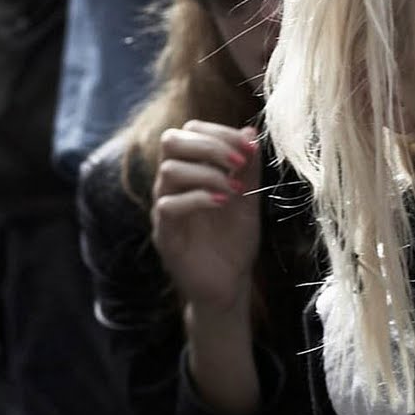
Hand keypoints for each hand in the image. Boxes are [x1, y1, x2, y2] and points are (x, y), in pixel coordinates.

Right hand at [151, 120, 261, 315]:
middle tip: (238, 162)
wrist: (230, 284)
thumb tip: (250, 131)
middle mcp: (172, 185)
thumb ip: (248, 168)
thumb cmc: (235, 241)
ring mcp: (165, 209)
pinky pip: (168, 205)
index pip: (190, 131)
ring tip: (234, 190)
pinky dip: (198, 198)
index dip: (219, 132)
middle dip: (208, 144)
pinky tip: (222, 203)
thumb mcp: (249, 199)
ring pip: (169, 170)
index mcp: (191, 171)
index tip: (249, 147)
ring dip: (207, 173)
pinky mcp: (165, 235)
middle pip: (170, 141)